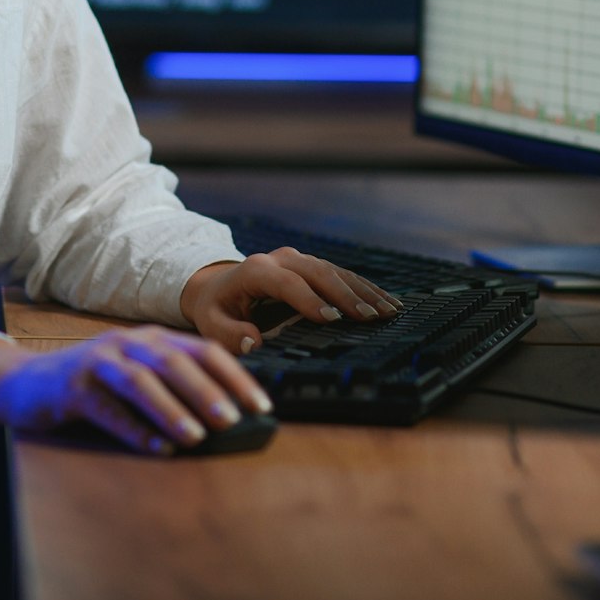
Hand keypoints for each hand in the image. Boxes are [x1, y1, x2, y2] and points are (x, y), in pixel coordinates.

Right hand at [0, 327, 273, 453]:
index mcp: (151, 339)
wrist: (23, 382)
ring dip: (171, 410)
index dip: (234, 376)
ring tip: (196, 436)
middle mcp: (127, 344)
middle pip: (174, 363)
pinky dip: (134, 429)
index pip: (203, 351)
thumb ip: (174, 388)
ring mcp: (98, 363)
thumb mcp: (136, 377)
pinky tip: (156, 448)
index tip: (260, 406)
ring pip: (141, 382)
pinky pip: (107, 409)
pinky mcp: (72, 388)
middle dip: (207, 392)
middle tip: (232, 420)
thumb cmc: (91, 384)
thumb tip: (228, 418)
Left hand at [180, 248, 403, 352]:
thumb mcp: (211, 324)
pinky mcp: (311, 266)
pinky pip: (341, 274)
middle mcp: (280, 258)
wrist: (217, 284)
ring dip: (363, 291)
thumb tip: (254, 341)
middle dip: (346, 295)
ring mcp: (298, 259)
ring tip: (388, 311)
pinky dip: (365, 288)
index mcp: (256, 270)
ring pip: (335, 271)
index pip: (287, 283)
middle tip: (370, 317)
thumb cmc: (216, 308)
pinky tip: (386, 301)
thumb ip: (228, 334)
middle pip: (318, 272)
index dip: (310, 300)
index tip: (332, 319)